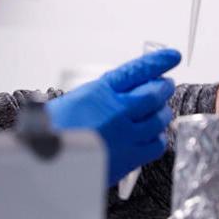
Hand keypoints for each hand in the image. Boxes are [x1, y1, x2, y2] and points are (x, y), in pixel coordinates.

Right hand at [48, 49, 179, 186]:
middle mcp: (117, 109)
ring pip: (159, 118)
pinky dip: (158, 138)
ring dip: (162, 113)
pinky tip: (153, 136)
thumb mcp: (72, 101)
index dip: (158, 62)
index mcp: (100, 91)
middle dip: (162, 88)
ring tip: (160, 111)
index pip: (138, 70)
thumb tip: (121, 91)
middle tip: (164, 87)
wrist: (47, 161)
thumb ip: (100, 95)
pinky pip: (156, 144)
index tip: (171, 57)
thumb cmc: (52, 132)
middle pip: (154, 94)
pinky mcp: (130, 156)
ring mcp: (126, 133)